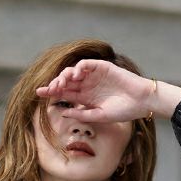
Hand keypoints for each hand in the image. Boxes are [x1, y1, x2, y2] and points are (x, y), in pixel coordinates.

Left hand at [35, 59, 155, 123]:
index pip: (64, 93)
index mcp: (85, 97)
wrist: (141, 102)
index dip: (51, 92)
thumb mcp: (99, 116)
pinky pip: (86, 64)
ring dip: (64, 76)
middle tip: (47, 90)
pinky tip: (74, 76)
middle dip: (54, 85)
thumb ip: (81, 114)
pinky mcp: (102, 67)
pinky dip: (78, 68)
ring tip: (60, 84)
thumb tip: (63, 113)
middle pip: (65, 82)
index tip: (38, 94)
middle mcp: (87, 85)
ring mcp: (94, 75)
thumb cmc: (123, 111)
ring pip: (73, 72)